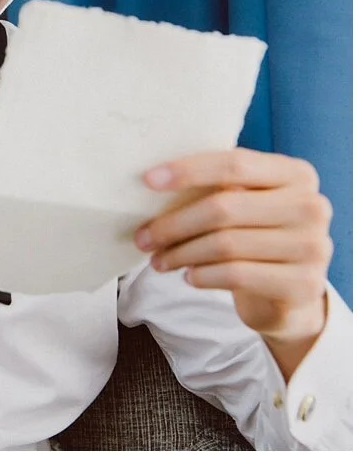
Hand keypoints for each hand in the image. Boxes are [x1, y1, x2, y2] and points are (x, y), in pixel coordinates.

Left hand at [135, 149, 332, 349]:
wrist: (291, 292)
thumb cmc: (256, 235)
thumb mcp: (245, 203)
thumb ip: (216, 186)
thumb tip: (152, 180)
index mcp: (296, 174)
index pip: (235, 164)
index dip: (188, 171)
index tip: (147, 180)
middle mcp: (312, 206)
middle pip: (223, 208)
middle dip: (173, 224)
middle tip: (143, 237)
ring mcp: (313, 246)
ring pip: (225, 244)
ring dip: (181, 253)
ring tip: (159, 261)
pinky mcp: (303, 284)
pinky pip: (236, 275)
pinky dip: (202, 275)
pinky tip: (189, 276)